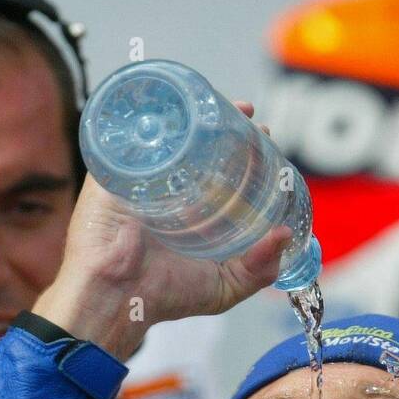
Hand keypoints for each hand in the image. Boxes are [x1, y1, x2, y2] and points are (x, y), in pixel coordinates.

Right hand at [33, 102, 290, 359]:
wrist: (116, 296)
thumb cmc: (164, 296)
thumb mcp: (225, 287)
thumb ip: (260, 268)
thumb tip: (285, 234)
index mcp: (193, 210)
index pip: (223, 167)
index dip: (246, 149)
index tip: (266, 138)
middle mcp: (169, 188)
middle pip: (200, 143)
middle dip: (227, 125)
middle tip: (249, 121)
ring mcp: (140, 175)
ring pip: (169, 130)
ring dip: (195, 112)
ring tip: (221, 108)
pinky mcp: (113, 166)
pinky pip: (130, 129)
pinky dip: (151, 110)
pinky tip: (179, 102)